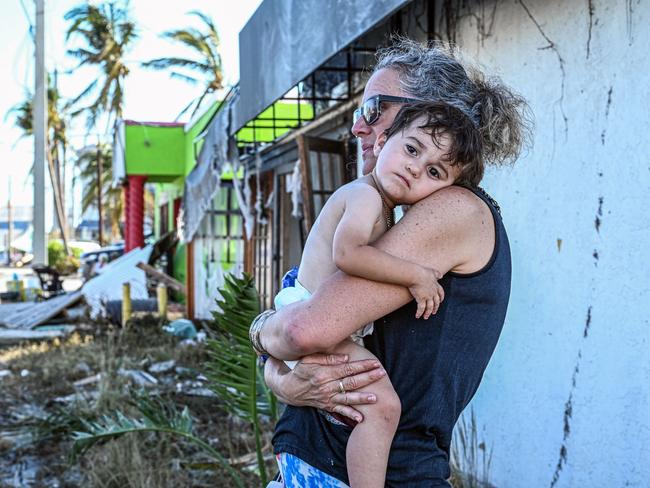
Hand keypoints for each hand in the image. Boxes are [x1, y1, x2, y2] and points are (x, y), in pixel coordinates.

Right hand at [265, 353, 385, 422]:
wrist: (289, 390)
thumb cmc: (300, 371)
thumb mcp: (309, 359)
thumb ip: (328, 357)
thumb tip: (346, 358)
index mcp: (324, 373)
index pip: (347, 368)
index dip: (361, 365)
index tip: (374, 362)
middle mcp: (327, 387)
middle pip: (351, 382)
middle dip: (368, 378)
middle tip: (381, 373)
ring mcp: (327, 398)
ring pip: (348, 398)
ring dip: (362, 398)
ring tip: (376, 397)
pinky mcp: (327, 406)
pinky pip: (340, 411)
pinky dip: (350, 415)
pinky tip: (361, 418)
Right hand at [408, 267, 444, 318]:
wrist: (415, 274)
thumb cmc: (422, 272)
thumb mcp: (432, 271)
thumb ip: (437, 274)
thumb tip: (441, 276)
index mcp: (436, 286)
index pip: (441, 293)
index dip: (441, 298)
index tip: (441, 301)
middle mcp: (433, 292)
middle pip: (436, 302)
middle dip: (435, 308)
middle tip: (434, 312)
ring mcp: (428, 296)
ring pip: (430, 307)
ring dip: (428, 313)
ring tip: (426, 317)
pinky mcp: (421, 299)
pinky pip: (421, 308)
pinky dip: (420, 313)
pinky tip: (417, 316)